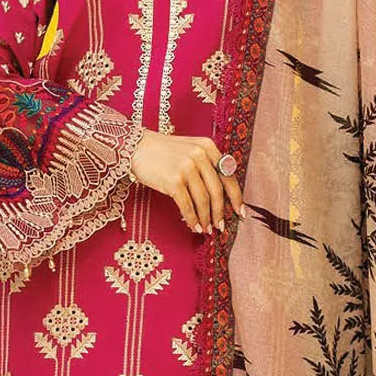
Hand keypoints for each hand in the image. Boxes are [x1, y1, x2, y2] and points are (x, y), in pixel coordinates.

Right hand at [128, 130, 244, 233]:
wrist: (135, 147)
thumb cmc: (162, 152)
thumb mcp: (189, 150)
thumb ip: (206, 165)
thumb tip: (219, 195)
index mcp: (208, 147)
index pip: (228, 175)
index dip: (236, 197)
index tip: (239, 212)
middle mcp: (200, 155)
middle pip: (217, 191)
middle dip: (220, 213)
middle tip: (220, 226)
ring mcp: (187, 168)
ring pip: (203, 201)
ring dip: (206, 219)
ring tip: (206, 229)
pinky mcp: (174, 181)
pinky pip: (187, 205)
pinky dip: (192, 219)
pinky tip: (193, 227)